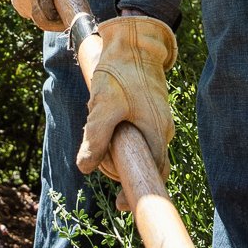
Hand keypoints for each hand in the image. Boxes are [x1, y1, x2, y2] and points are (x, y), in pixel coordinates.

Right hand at [0, 0, 100, 33]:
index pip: (49, 20)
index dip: (63, 20)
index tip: (74, 11)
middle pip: (44, 21)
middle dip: (58, 17)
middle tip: (69, 2)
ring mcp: (17, 0)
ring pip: (38, 17)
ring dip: (50, 11)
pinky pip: (31, 11)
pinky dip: (42, 7)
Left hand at [77, 14, 176, 190]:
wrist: (133, 42)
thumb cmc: (120, 72)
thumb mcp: (104, 104)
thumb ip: (95, 136)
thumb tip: (85, 167)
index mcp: (156, 133)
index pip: (153, 173)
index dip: (138, 192)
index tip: (121, 205)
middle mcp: (162, 131)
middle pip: (143, 163)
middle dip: (121, 167)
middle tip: (99, 161)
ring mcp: (157, 122)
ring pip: (138, 149)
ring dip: (118, 150)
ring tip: (100, 133)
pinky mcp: (150, 113)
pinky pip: (137, 135)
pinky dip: (121, 136)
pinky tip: (107, 120)